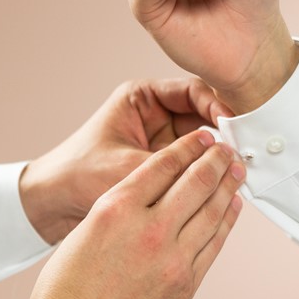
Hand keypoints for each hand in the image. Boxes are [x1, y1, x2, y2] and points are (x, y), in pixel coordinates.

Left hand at [20, 78, 228, 245]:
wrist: (50, 207)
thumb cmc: (75, 176)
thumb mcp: (126, 167)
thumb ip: (171, 165)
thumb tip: (215, 165)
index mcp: (143, 98)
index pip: (192, 91)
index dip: (218, 105)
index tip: (235, 125)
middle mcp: (157, 115)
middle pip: (206, 114)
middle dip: (227, 130)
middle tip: (248, 147)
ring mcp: (164, 141)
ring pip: (206, 140)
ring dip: (222, 152)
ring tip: (243, 165)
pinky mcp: (166, 167)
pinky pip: (198, 164)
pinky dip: (212, 172)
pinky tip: (228, 182)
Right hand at [23, 130, 243, 298]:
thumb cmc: (67, 290)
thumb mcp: (85, 231)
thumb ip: (122, 209)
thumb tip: (156, 197)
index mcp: (115, 208)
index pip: (162, 164)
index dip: (188, 147)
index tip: (201, 137)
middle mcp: (148, 228)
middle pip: (195, 181)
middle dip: (216, 159)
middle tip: (228, 147)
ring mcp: (172, 257)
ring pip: (211, 210)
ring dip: (228, 186)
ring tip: (237, 170)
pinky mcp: (186, 283)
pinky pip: (214, 243)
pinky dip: (226, 221)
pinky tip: (232, 206)